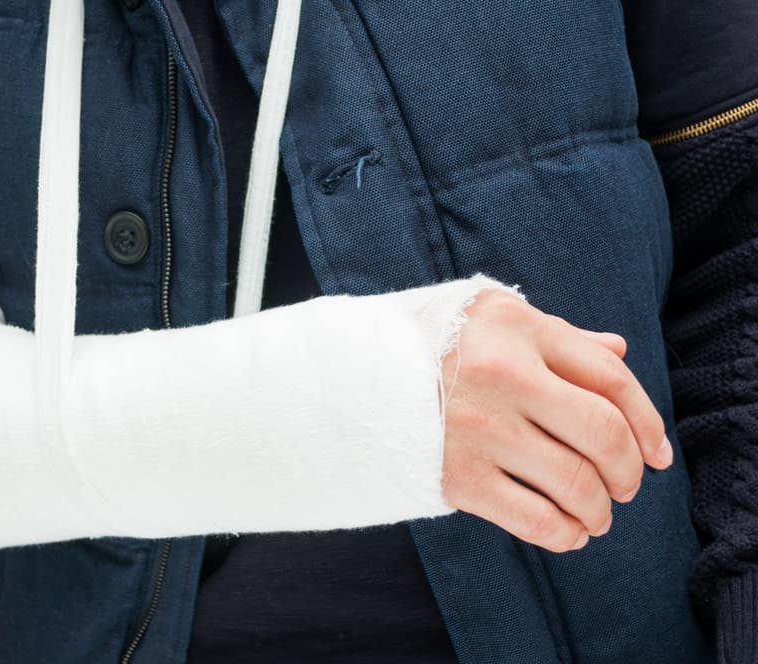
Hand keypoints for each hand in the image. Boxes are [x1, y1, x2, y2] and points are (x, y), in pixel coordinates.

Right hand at [438, 288, 672, 552]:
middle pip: (603, 434)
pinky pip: (536, 520)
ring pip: (577, 483)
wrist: (351, 377)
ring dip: (602, 508)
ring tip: (598, 513)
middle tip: (628, 484)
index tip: (658, 452)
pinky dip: (566, 535)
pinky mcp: (457, 476)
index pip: (610, 376)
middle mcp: (503, 376)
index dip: (648, 420)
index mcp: (518, 329)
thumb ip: (557, 335)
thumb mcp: (492, 318)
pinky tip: (570, 532)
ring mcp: (479, 429)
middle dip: (630, 470)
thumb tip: (618, 350)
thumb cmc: (432, 345)